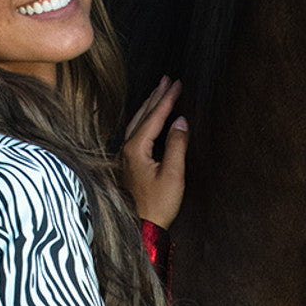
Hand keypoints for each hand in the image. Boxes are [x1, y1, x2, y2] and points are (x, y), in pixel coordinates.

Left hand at [121, 75, 188, 228]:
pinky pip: (136, 132)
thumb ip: (177, 145)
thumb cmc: (157, 205)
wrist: (142, 227)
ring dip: (149, 106)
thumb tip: (181, 121)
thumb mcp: (173, 174)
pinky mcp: (128, 163)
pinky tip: (152, 119)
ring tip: (160, 91)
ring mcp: (125, 156)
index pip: (154, 117)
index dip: (167, 99)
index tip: (178, 82)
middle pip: (142, 115)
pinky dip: (146, 119)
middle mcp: (126, 149)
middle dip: (156, 96)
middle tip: (168, 78)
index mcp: (135, 149)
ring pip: (137, 123)